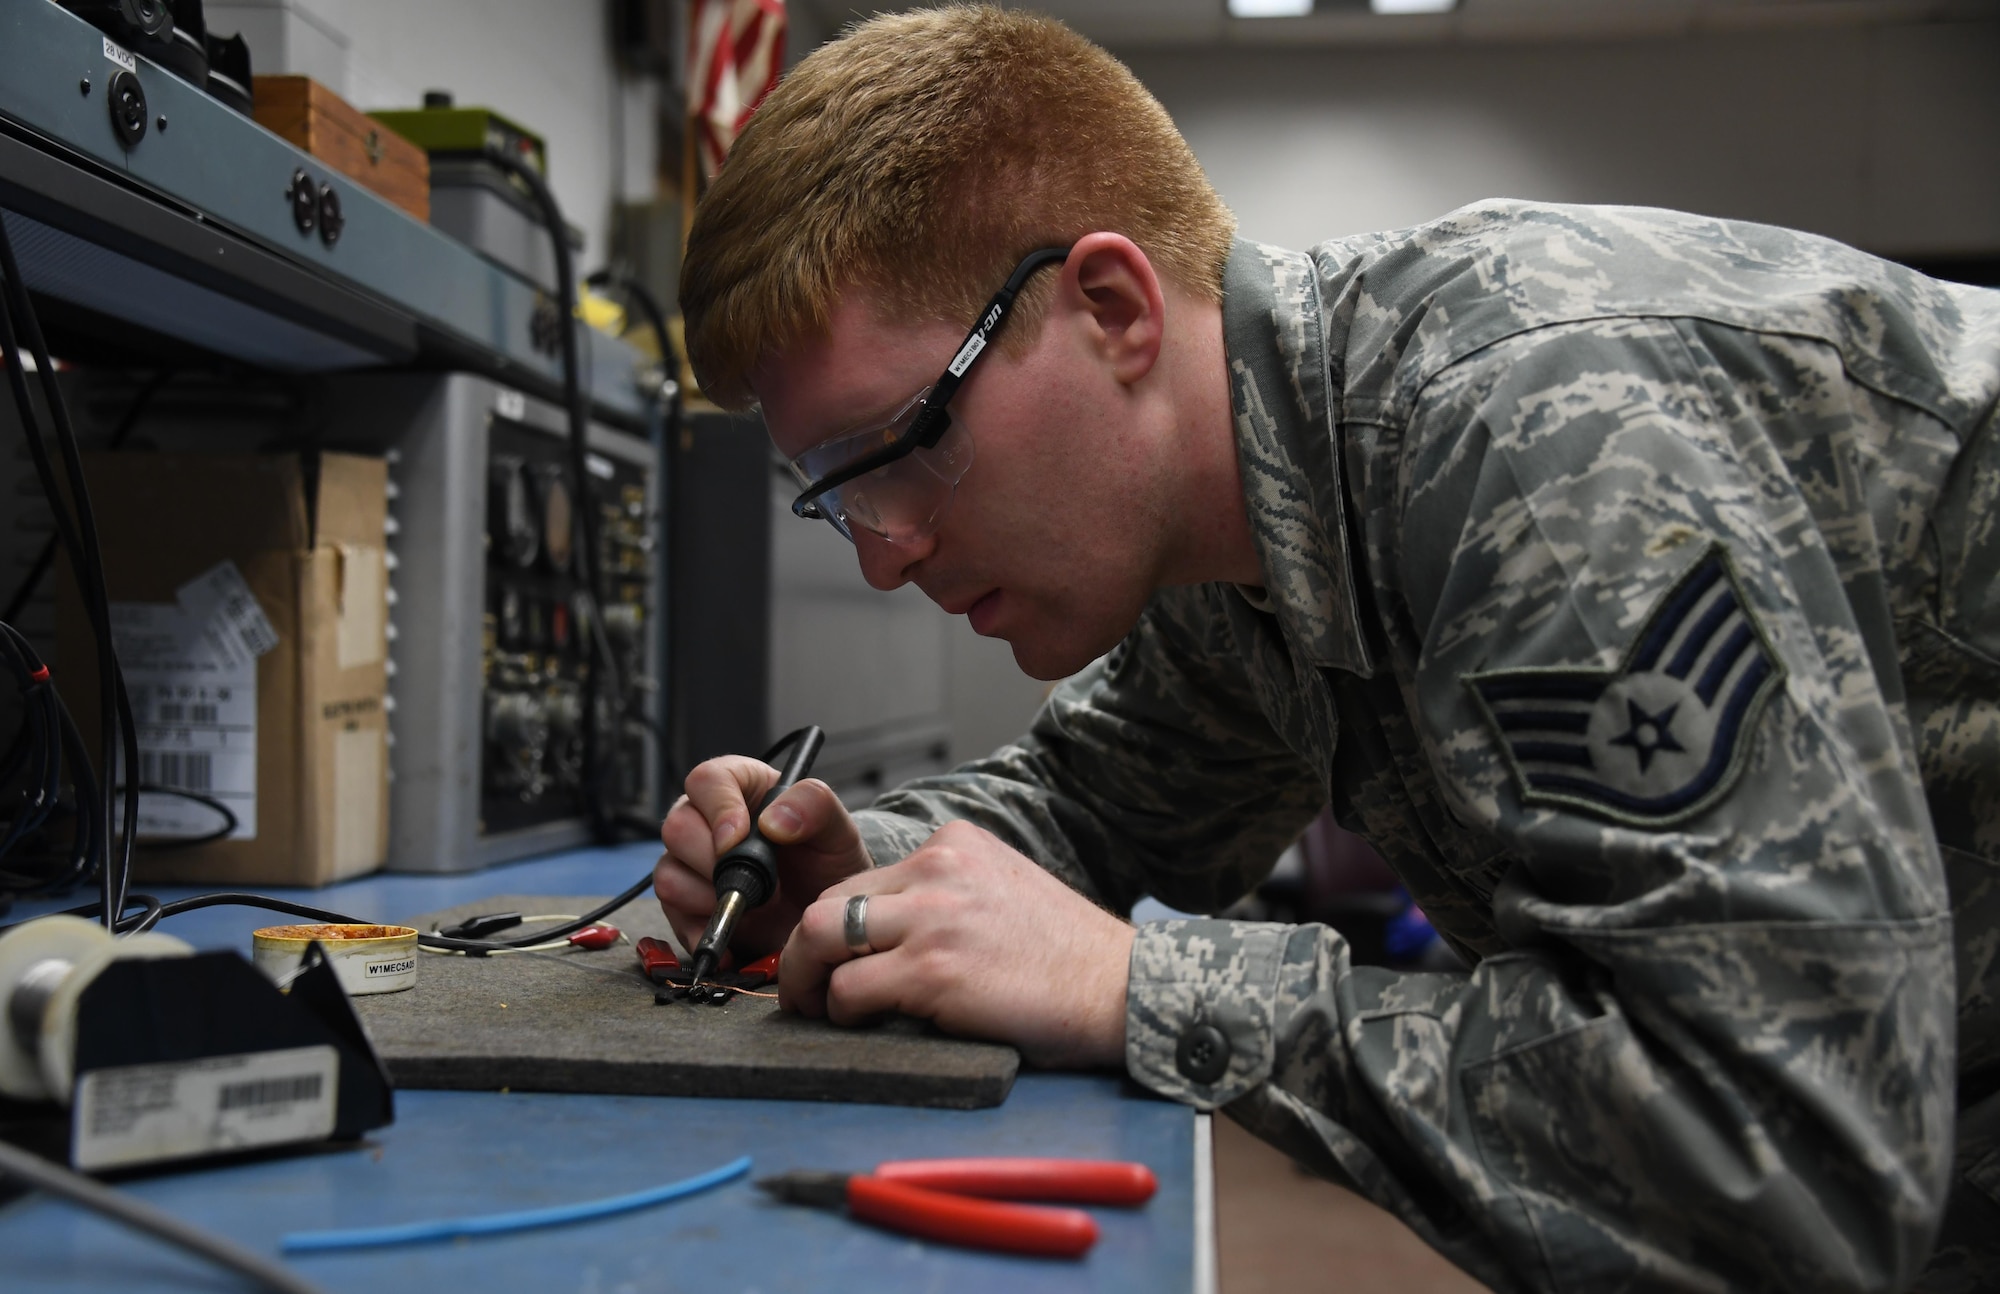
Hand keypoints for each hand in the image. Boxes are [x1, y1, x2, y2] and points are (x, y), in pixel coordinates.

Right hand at [652, 754, 871, 964]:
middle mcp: (706, 820)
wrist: (823, 917)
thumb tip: (771, 821)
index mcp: (741, 788)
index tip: (738, 839)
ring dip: (710, 896)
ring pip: (667, 872)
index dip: (718, 808)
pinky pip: (670, 912)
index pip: (707, 781)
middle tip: (756, 881)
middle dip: (714, 860)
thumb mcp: (838, 829)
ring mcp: (691, 863)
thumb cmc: (828, 864)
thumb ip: (814, 806)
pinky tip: (736, 931)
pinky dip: (702, 927)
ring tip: (752, 904)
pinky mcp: (685, 902)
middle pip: (677, 826)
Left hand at [778, 820, 1134, 1068]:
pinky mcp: (931, 971)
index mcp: (956, 845)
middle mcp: (938, 868)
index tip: (837, 955)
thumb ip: (950, 892)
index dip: (839, 924)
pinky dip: (842, 1013)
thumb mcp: (1004, 887)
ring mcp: (932, 918)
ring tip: (817, 1008)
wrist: (1120, 989)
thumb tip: (892, 930)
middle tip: (807, 986)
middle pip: (829, 902)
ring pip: (821, 937)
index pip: (864, 878)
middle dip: (807, 950)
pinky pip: (849, 990)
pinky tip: (861, 1025)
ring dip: (808, 979)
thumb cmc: (1068, 955)